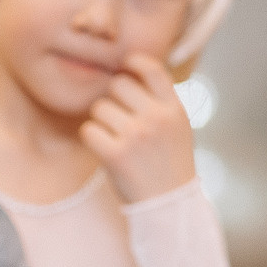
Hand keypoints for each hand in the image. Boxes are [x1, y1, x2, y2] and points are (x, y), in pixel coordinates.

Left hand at [79, 53, 197, 204]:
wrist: (168, 204)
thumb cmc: (167, 164)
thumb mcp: (178, 127)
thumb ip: (161, 102)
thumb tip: (131, 72)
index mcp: (174, 109)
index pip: (153, 69)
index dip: (134, 62)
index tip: (124, 64)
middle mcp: (157, 117)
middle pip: (117, 85)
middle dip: (112, 99)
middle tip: (117, 120)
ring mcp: (136, 135)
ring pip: (99, 108)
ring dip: (100, 121)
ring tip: (115, 139)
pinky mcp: (116, 154)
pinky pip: (88, 130)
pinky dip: (91, 138)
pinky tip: (103, 149)